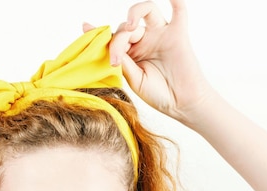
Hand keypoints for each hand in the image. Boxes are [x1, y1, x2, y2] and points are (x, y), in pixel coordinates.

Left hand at [100, 0, 212, 122]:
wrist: (180, 104)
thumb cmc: (158, 94)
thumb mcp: (133, 78)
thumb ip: (122, 59)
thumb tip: (101, 42)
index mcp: (131, 52)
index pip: (114, 37)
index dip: (101, 35)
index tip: (86, 29)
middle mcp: (145, 40)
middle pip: (126, 27)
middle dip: (117, 41)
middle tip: (116, 60)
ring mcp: (161, 35)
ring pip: (147, 11)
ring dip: (135, 12)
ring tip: (130, 27)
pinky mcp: (178, 35)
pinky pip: (179, 12)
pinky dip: (176, 0)